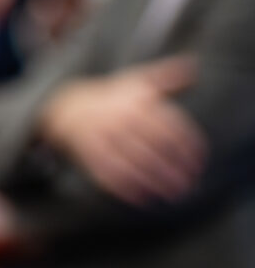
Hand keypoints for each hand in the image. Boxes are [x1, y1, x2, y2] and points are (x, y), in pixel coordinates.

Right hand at [38, 56, 203, 205]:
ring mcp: (103, 137)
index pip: (169, 127)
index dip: (187, 147)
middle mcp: (119, 119)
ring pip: (132, 163)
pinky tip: (144, 198)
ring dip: (154, 182)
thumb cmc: (114, 97)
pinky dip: (127, 188)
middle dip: (173, 168)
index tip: (198, 164)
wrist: (69, 107)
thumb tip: (193, 69)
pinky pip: (109, 174)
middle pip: (153, 147)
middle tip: (189, 185)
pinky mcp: (90, 153)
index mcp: (137, 102)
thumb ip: (168, 77)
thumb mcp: (139, 81)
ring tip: (172, 195)